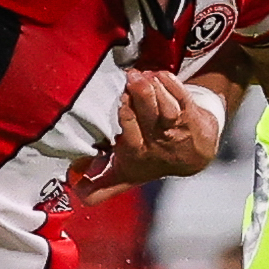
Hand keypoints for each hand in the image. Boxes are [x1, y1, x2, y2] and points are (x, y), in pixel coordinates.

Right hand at [80, 70, 220, 199]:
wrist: (192, 157)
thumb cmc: (151, 160)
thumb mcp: (125, 176)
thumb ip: (101, 186)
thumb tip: (76, 193)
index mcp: (137, 153)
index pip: (131, 136)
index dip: (126, 118)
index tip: (120, 101)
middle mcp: (158, 141)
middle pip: (151, 117)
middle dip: (141, 95)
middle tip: (131, 78)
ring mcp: (177, 128)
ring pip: (168, 108)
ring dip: (156, 89)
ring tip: (144, 75)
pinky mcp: (192, 114)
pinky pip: (184, 98)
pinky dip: (174, 85)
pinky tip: (161, 75)